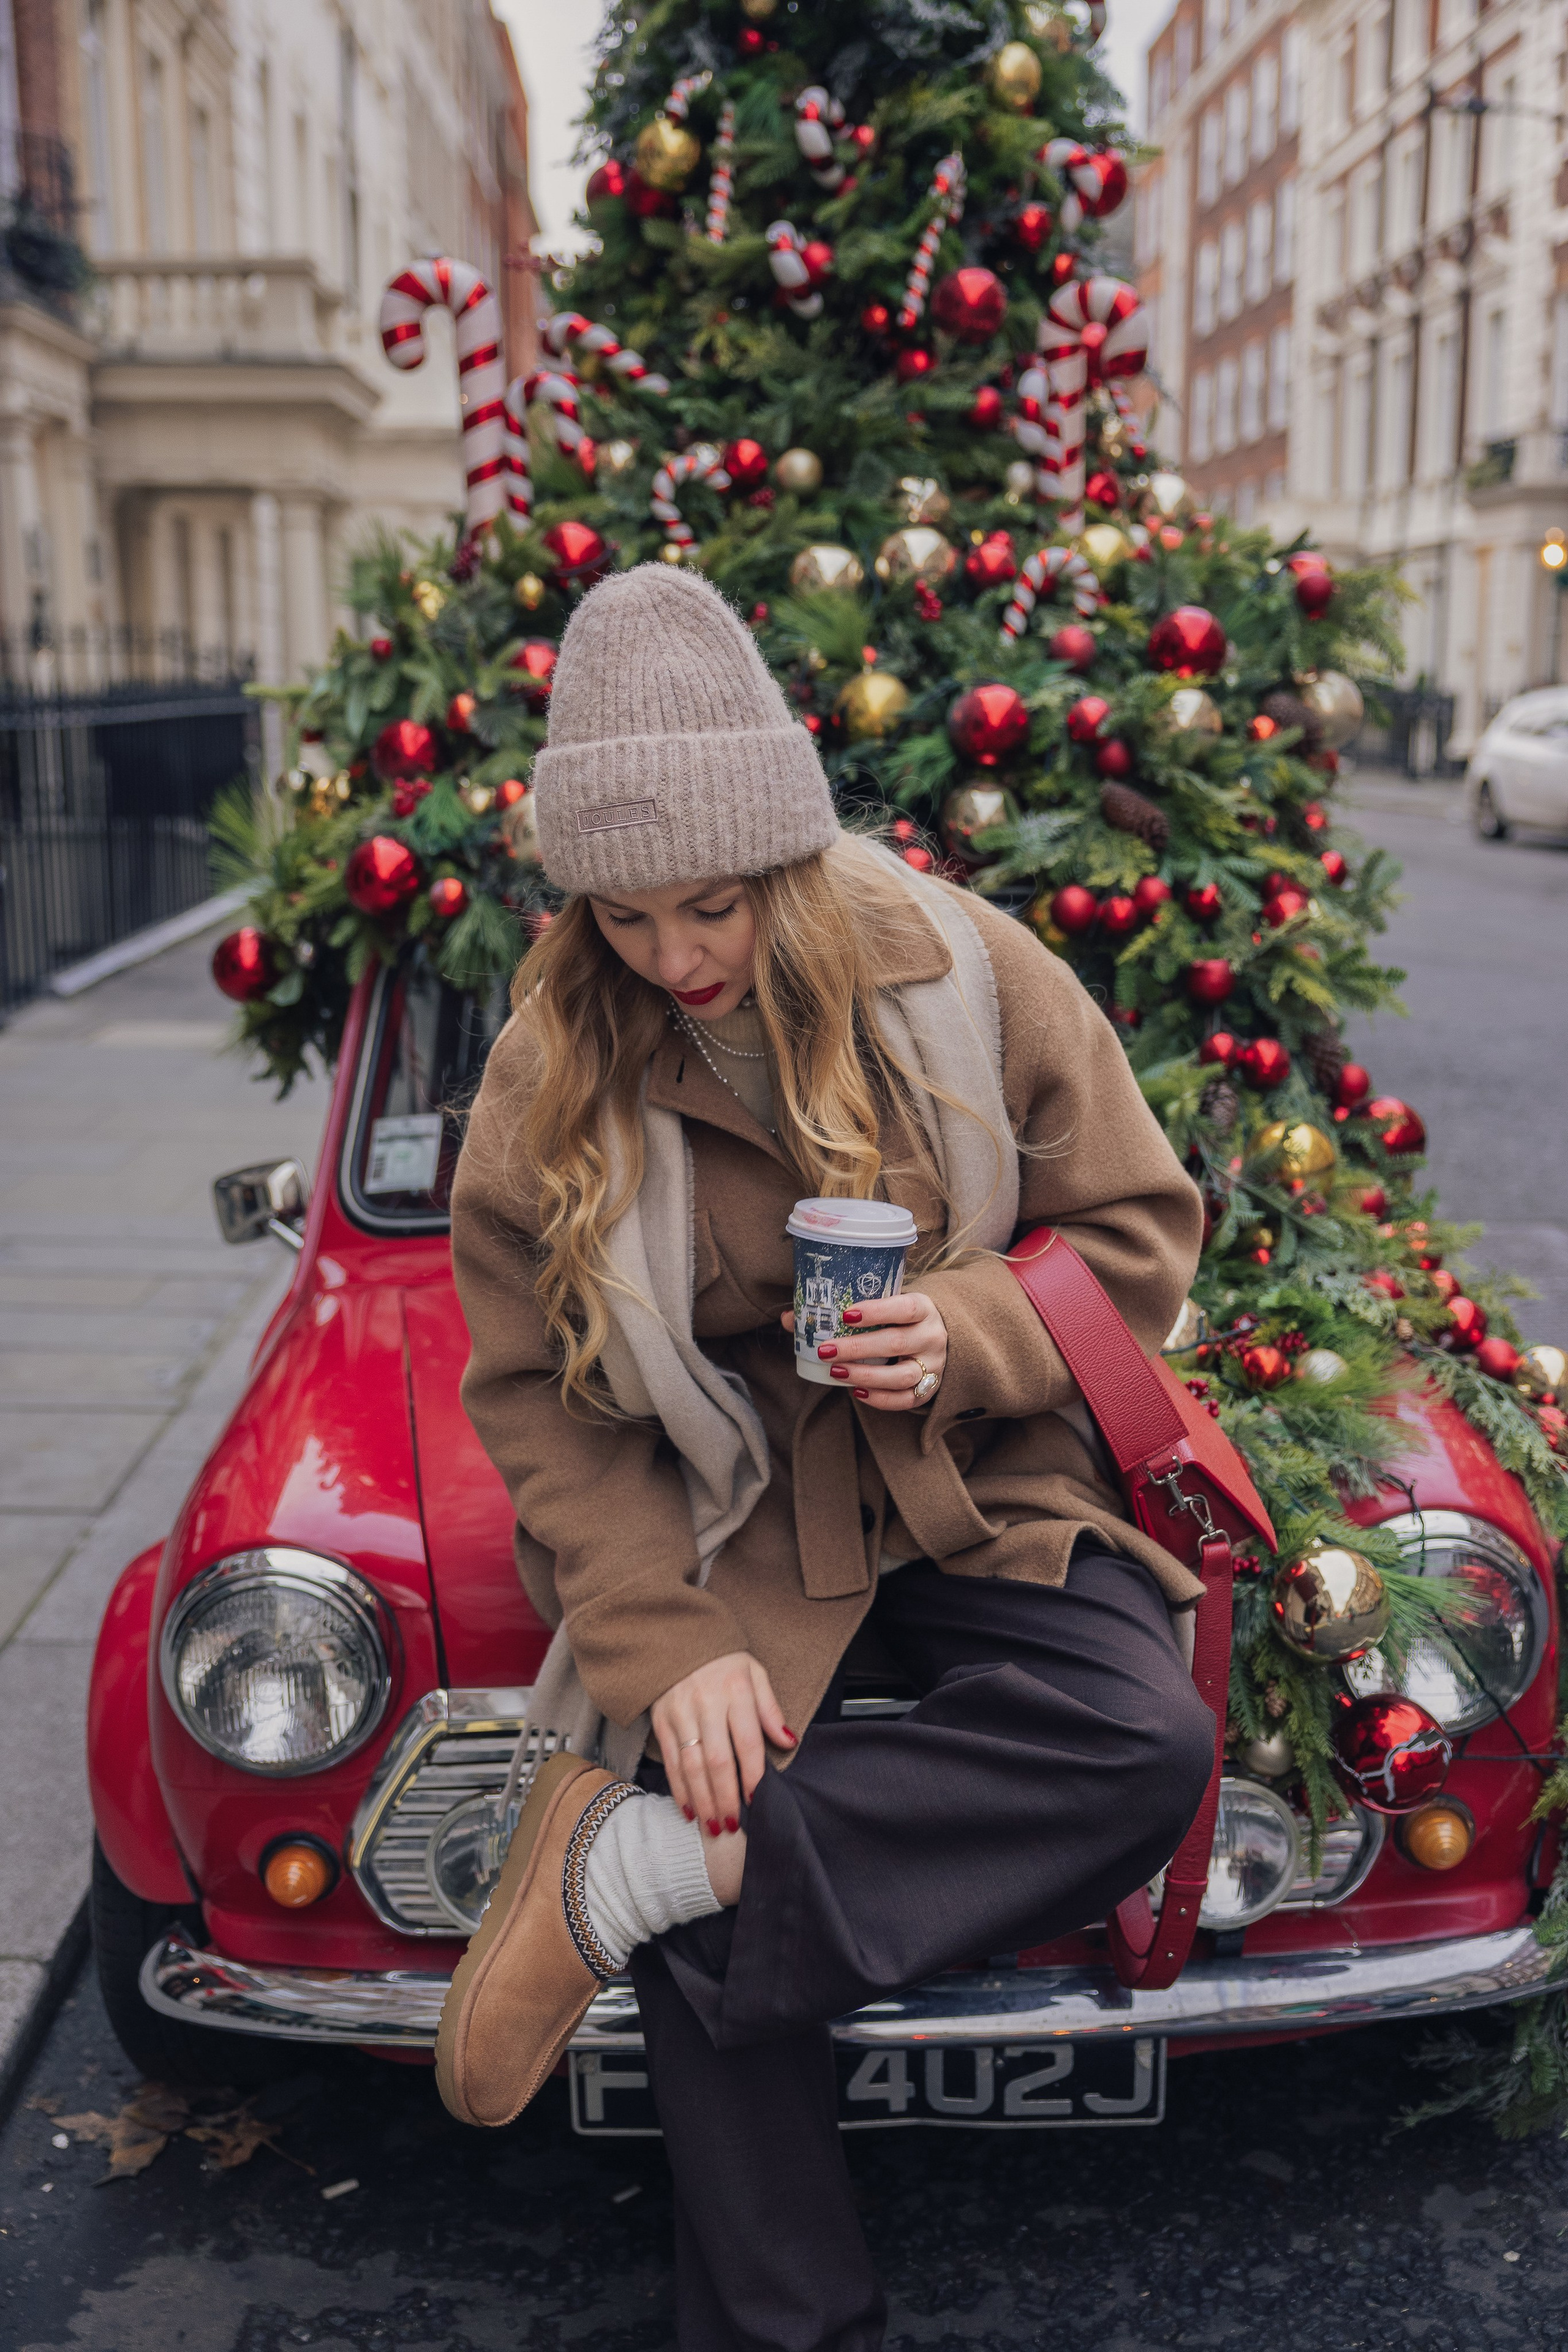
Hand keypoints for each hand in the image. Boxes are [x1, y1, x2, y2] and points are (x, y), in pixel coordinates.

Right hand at [651, 1652, 795, 1835]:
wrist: (677, 1636)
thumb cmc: (722, 1659)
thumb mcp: (754, 1672)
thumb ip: (770, 1709)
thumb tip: (789, 1741)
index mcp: (736, 1691)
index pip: (747, 1741)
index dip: (752, 1775)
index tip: (757, 1799)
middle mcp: (707, 1704)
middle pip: (717, 1760)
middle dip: (725, 1798)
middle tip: (732, 1825)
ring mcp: (681, 1713)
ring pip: (691, 1765)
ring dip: (703, 1800)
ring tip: (713, 1825)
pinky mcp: (661, 1720)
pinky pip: (670, 1760)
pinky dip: (679, 1788)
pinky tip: (688, 1808)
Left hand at [782, 1291, 947, 1411]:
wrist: (935, 1338)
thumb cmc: (899, 1319)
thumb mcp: (883, 1307)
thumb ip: (841, 1311)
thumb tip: (790, 1318)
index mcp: (923, 1308)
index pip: (905, 1308)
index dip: (877, 1311)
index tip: (846, 1315)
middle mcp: (931, 1336)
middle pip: (895, 1343)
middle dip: (857, 1348)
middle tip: (826, 1350)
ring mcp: (933, 1365)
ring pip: (900, 1375)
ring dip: (865, 1375)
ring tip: (835, 1372)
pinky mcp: (928, 1389)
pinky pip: (905, 1400)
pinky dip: (879, 1398)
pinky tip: (856, 1391)